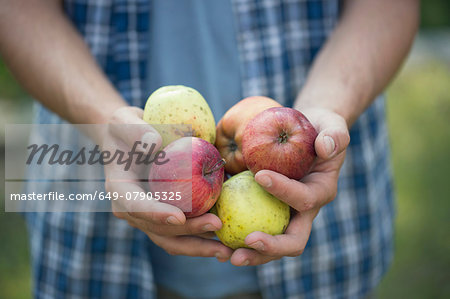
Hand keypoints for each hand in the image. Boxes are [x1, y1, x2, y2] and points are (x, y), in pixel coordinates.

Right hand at [104, 106, 232, 260]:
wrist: (129, 141)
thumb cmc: (127, 129)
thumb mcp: (125, 121)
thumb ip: (136, 130)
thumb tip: (156, 143)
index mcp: (120, 189)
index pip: (135, 205)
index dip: (156, 213)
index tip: (179, 217)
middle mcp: (131, 210)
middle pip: (158, 229)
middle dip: (188, 233)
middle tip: (217, 226)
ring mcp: (148, 217)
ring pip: (171, 240)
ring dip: (198, 247)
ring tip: (226, 250)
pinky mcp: (164, 217)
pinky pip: (182, 234)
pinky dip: (201, 240)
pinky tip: (223, 242)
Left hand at [229, 107, 349, 265]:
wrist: (307, 137)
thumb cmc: (319, 129)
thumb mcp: (331, 127)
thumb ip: (334, 136)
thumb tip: (324, 148)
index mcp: (320, 192)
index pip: (305, 199)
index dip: (285, 191)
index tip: (260, 176)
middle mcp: (304, 212)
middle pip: (292, 240)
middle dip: (271, 247)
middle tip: (246, 243)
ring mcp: (285, 215)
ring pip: (271, 243)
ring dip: (251, 252)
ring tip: (226, 255)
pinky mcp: (268, 213)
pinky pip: (253, 228)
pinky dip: (236, 237)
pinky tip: (215, 238)